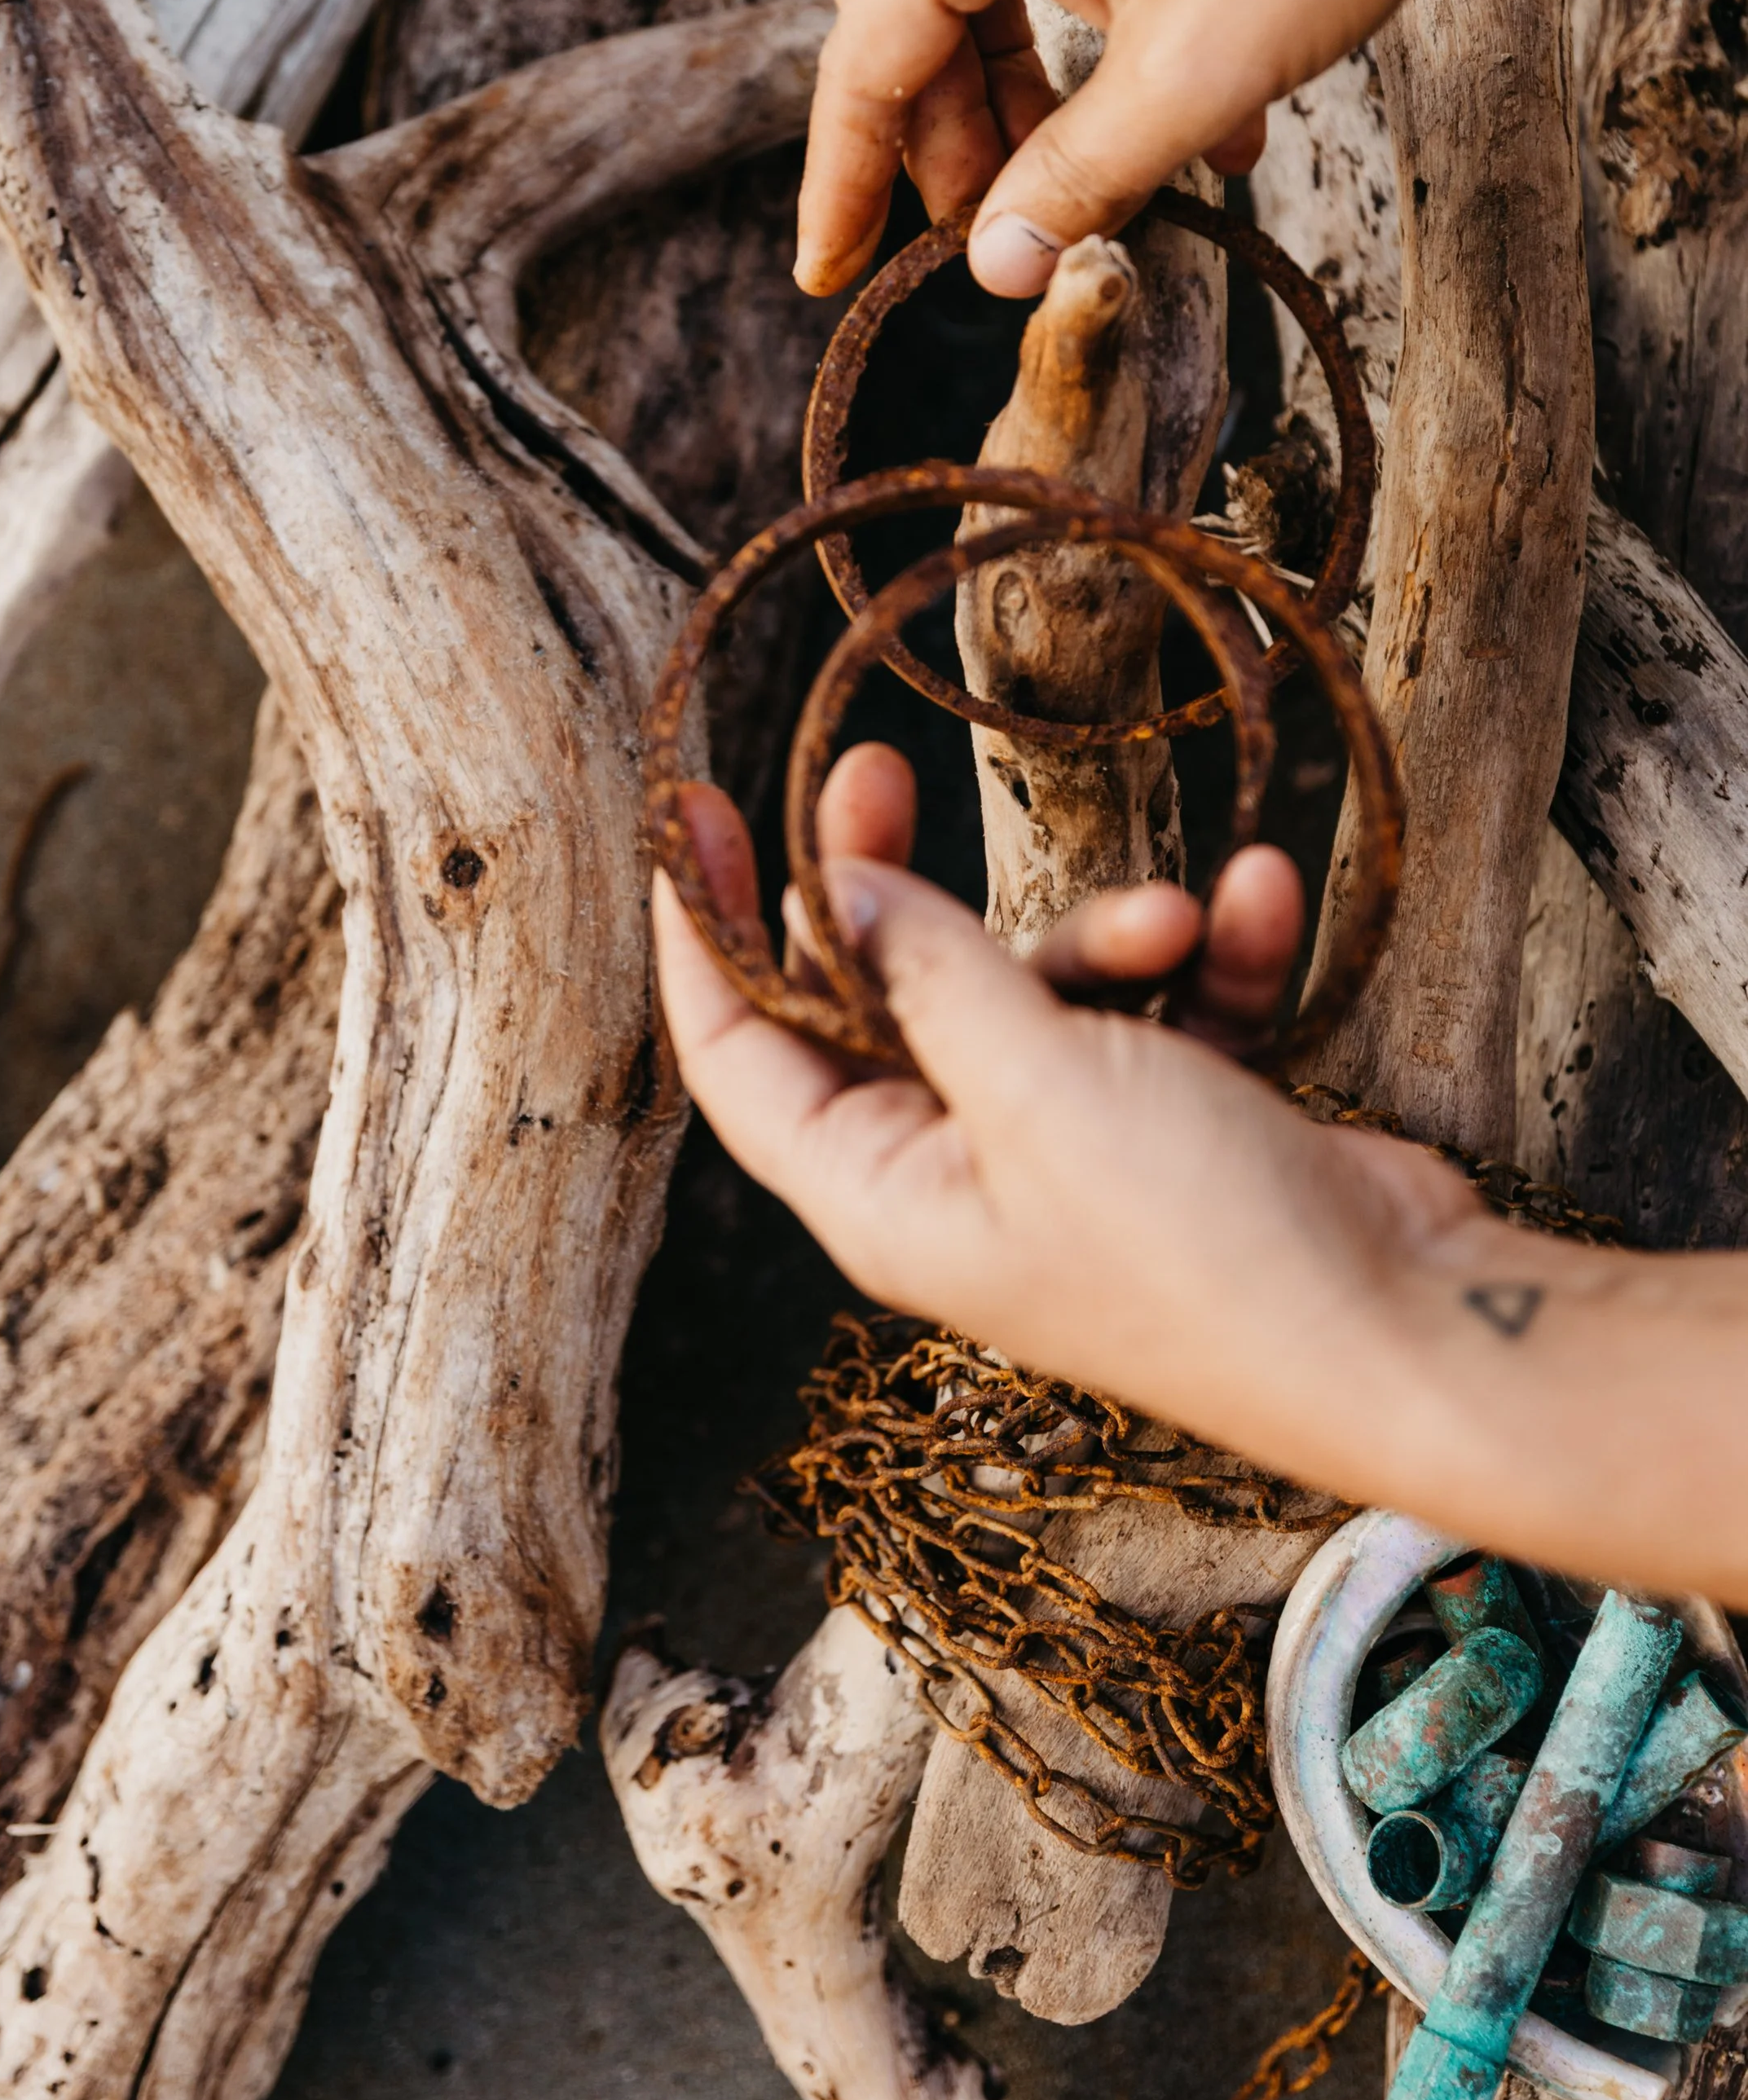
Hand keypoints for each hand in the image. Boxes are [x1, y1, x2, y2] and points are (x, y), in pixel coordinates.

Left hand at [654, 743, 1482, 1497]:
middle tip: (878, 766)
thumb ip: (930, 972)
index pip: (739, 1056)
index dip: (702, 934)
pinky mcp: (1177, 1130)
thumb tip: (835, 887)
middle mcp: (958, 1177)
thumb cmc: (1203, 1246)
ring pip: (1034, 990)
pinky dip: (1204, 959)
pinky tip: (1260, 904)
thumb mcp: (1038, 1086)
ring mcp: (1069, 1155)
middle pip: (881, 1000)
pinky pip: (1156, 1010)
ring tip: (1178, 916)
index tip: (691, 812)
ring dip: (1107, 932)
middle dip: (900, 889)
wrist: (1409, 1332)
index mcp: (882, 1195)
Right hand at [796, 0, 1480, 298]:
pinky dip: (1076, 28)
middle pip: (902, 16)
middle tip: (991, 234)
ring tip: (1096, 182)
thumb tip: (997, 268)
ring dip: (1018, 91)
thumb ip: (1079, 180)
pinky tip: (1173, 105)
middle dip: (939, 139)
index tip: (830, 274)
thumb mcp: (1196, 75)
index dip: (843, 183)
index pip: (863, 61)